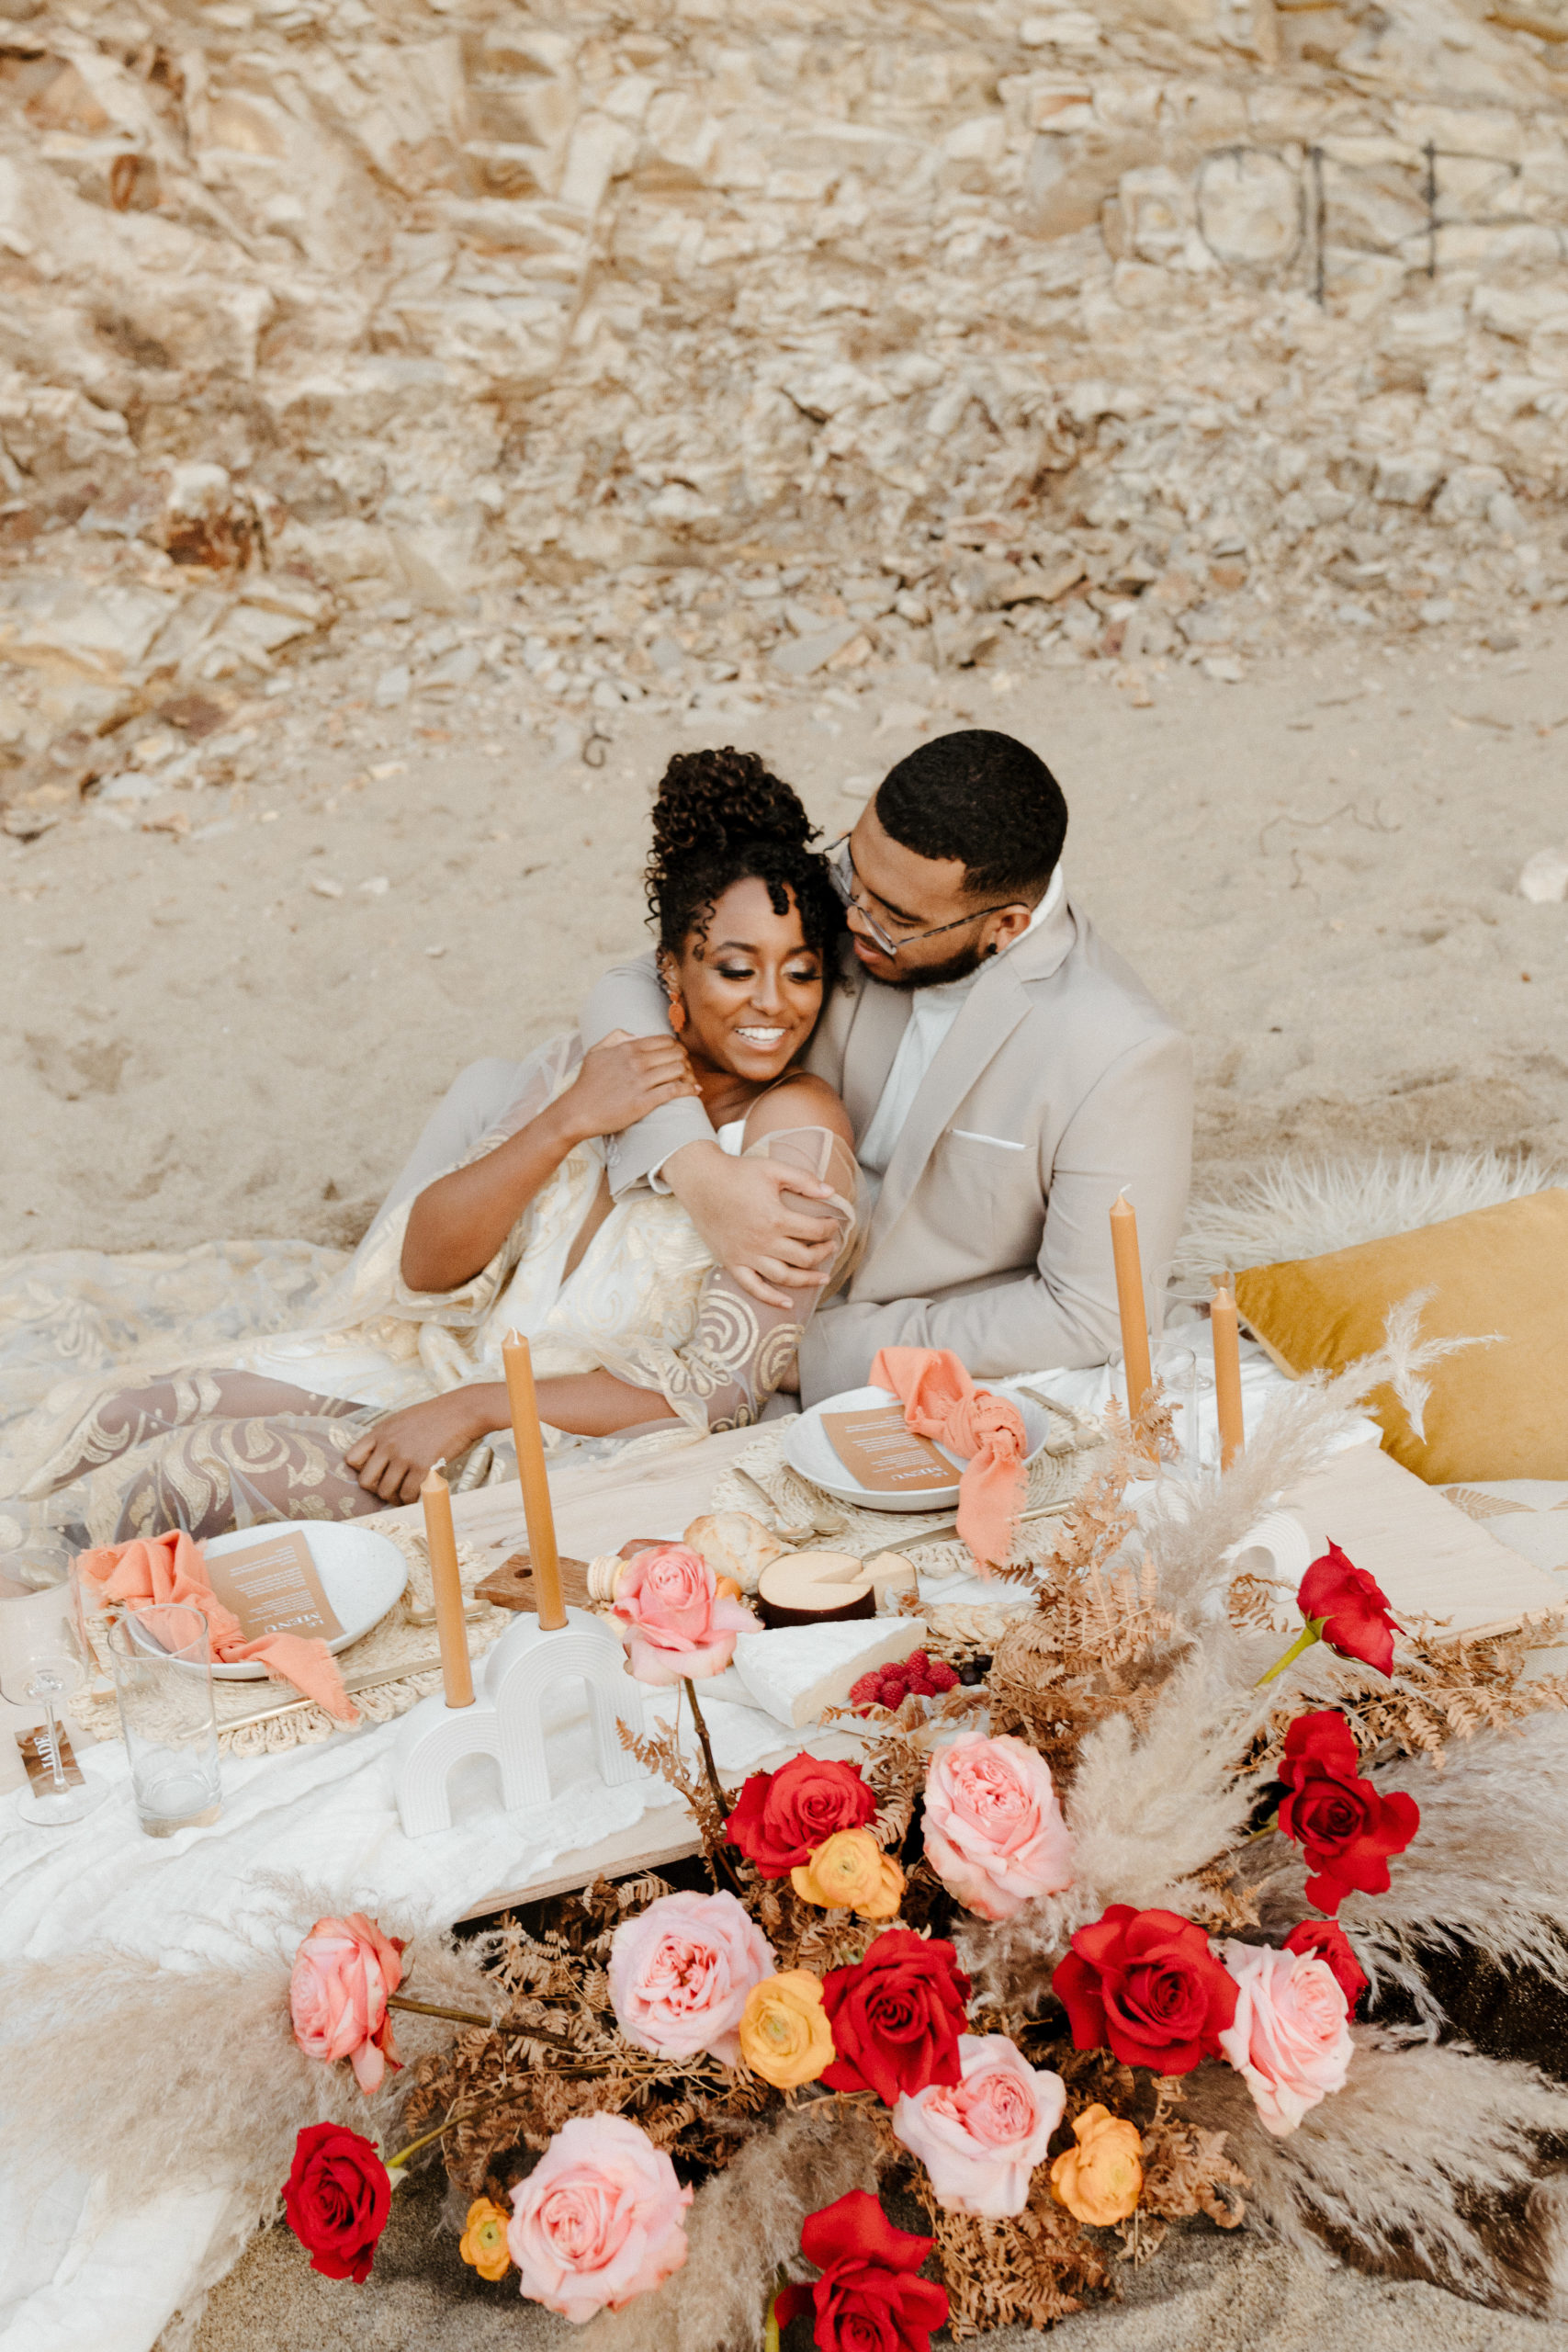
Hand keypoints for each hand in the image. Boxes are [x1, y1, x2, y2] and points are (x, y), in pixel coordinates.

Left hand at [343, 1387, 504, 1505]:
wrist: (462, 1411)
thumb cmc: (435, 1416)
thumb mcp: (401, 1420)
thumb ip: (386, 1438)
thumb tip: (377, 1460)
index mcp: (380, 1432)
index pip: (352, 1459)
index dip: (361, 1470)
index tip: (376, 1472)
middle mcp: (388, 1445)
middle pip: (366, 1482)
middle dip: (377, 1490)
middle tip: (390, 1489)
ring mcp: (405, 1457)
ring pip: (386, 1492)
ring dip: (395, 1498)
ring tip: (405, 1495)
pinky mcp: (423, 1467)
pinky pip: (408, 1494)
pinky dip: (411, 1499)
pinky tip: (418, 1494)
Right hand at [558, 1030, 699, 1142]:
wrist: (577, 1112)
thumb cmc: (586, 1084)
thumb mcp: (595, 1052)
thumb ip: (615, 1037)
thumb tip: (637, 1035)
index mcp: (627, 1048)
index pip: (664, 1040)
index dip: (676, 1047)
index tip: (679, 1056)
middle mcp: (636, 1061)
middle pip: (676, 1053)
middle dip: (685, 1060)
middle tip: (686, 1069)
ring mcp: (641, 1081)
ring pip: (678, 1069)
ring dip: (689, 1074)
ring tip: (690, 1081)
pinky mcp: (644, 1101)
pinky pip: (675, 1090)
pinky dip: (689, 1089)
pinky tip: (694, 1091)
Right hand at [665, 1141, 839, 1310]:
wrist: (701, 1182)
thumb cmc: (737, 1173)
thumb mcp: (773, 1169)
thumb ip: (804, 1180)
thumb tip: (831, 1192)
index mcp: (776, 1218)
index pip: (814, 1231)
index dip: (829, 1228)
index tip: (833, 1224)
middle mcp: (763, 1242)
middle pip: (804, 1258)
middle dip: (824, 1253)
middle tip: (831, 1247)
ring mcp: (747, 1255)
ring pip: (785, 1277)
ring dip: (808, 1280)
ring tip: (822, 1277)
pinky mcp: (732, 1263)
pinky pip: (753, 1288)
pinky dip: (771, 1299)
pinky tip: (788, 1304)